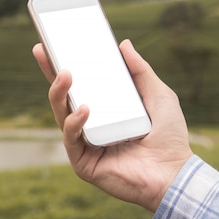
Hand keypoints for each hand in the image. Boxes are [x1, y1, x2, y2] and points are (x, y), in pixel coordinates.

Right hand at [32, 39, 192, 211]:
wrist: (174, 173)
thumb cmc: (169, 138)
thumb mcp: (158, 96)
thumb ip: (141, 71)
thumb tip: (124, 44)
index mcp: (104, 111)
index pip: (78, 86)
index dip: (61, 66)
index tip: (48, 44)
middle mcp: (91, 127)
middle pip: (63, 98)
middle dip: (51, 74)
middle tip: (44, 51)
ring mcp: (85, 145)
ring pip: (62, 116)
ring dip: (59, 94)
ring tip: (66, 75)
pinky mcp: (84, 163)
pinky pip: (71, 140)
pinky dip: (74, 124)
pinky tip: (84, 109)